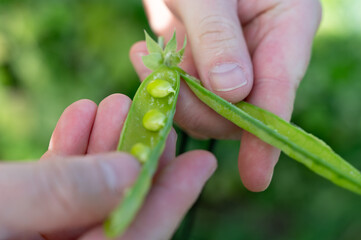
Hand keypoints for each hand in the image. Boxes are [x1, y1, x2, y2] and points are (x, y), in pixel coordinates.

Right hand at [0, 94, 215, 239]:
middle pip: (119, 205)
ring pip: (90, 187)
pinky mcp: (27, 209)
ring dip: (105, 142)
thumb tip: (130, 170)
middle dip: (138, 156)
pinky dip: (70, 146)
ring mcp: (48, 230)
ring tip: (115, 102)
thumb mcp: (5, 209)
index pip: (139, 236)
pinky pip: (57, 179)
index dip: (173, 199)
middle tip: (155, 116)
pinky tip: (82, 113)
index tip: (202, 160)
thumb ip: (64, 193)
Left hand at [130, 0, 321, 190]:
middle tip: (162, 77)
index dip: (265, 136)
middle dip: (196, 105)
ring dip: (173, 92)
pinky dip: (162, 83)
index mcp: (287, 25)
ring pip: (209, 108)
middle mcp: (264, 51)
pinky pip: (187, 93)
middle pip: (239, 109)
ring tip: (148, 56)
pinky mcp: (205, 67)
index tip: (255, 176)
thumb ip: (220, 38)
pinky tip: (145, 55)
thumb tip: (234, 94)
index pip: (279, 90)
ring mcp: (234, 63)